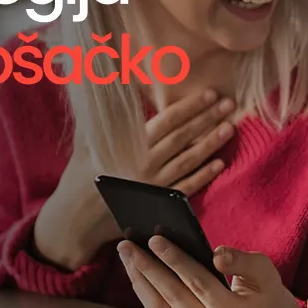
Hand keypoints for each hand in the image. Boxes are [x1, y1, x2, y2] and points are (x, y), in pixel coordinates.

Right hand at [34, 89, 235, 268]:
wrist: (76, 219)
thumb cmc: (79, 177)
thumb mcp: (85, 144)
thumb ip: (100, 119)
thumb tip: (104, 88)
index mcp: (127, 146)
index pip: (166, 121)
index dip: (189, 107)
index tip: (209, 94)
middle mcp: (144, 165)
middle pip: (182, 138)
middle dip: (207, 119)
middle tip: (229, 104)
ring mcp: (154, 186)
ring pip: (189, 161)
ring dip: (211, 144)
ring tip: (230, 128)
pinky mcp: (159, 205)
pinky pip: (186, 188)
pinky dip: (204, 176)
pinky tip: (220, 164)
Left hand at [119, 236, 307, 307]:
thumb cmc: (266, 290)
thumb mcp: (265, 270)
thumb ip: (241, 261)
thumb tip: (216, 254)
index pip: (198, 283)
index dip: (175, 260)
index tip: (154, 239)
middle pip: (172, 295)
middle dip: (147, 267)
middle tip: (127, 243)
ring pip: (159, 307)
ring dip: (139, 279)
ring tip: (125, 253)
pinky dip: (145, 291)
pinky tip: (134, 270)